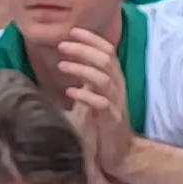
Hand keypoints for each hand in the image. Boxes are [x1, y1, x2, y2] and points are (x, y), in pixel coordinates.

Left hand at [57, 26, 138, 181]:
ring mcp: (116, 102)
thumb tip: (70, 58)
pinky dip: (85, 95)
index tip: (72, 31)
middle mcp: (118, 86)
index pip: (107, 50)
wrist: (121, 152)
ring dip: (81, 69)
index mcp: (115, 78)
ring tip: (61, 65)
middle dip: (83, 50)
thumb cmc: (105, 122)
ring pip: (102, 78)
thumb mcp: (98, 94)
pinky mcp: (112, 119)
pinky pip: (100, 104)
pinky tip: (70, 92)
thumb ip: (89, 77)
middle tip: (62, 46)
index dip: (91, 39)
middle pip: (104, 60)